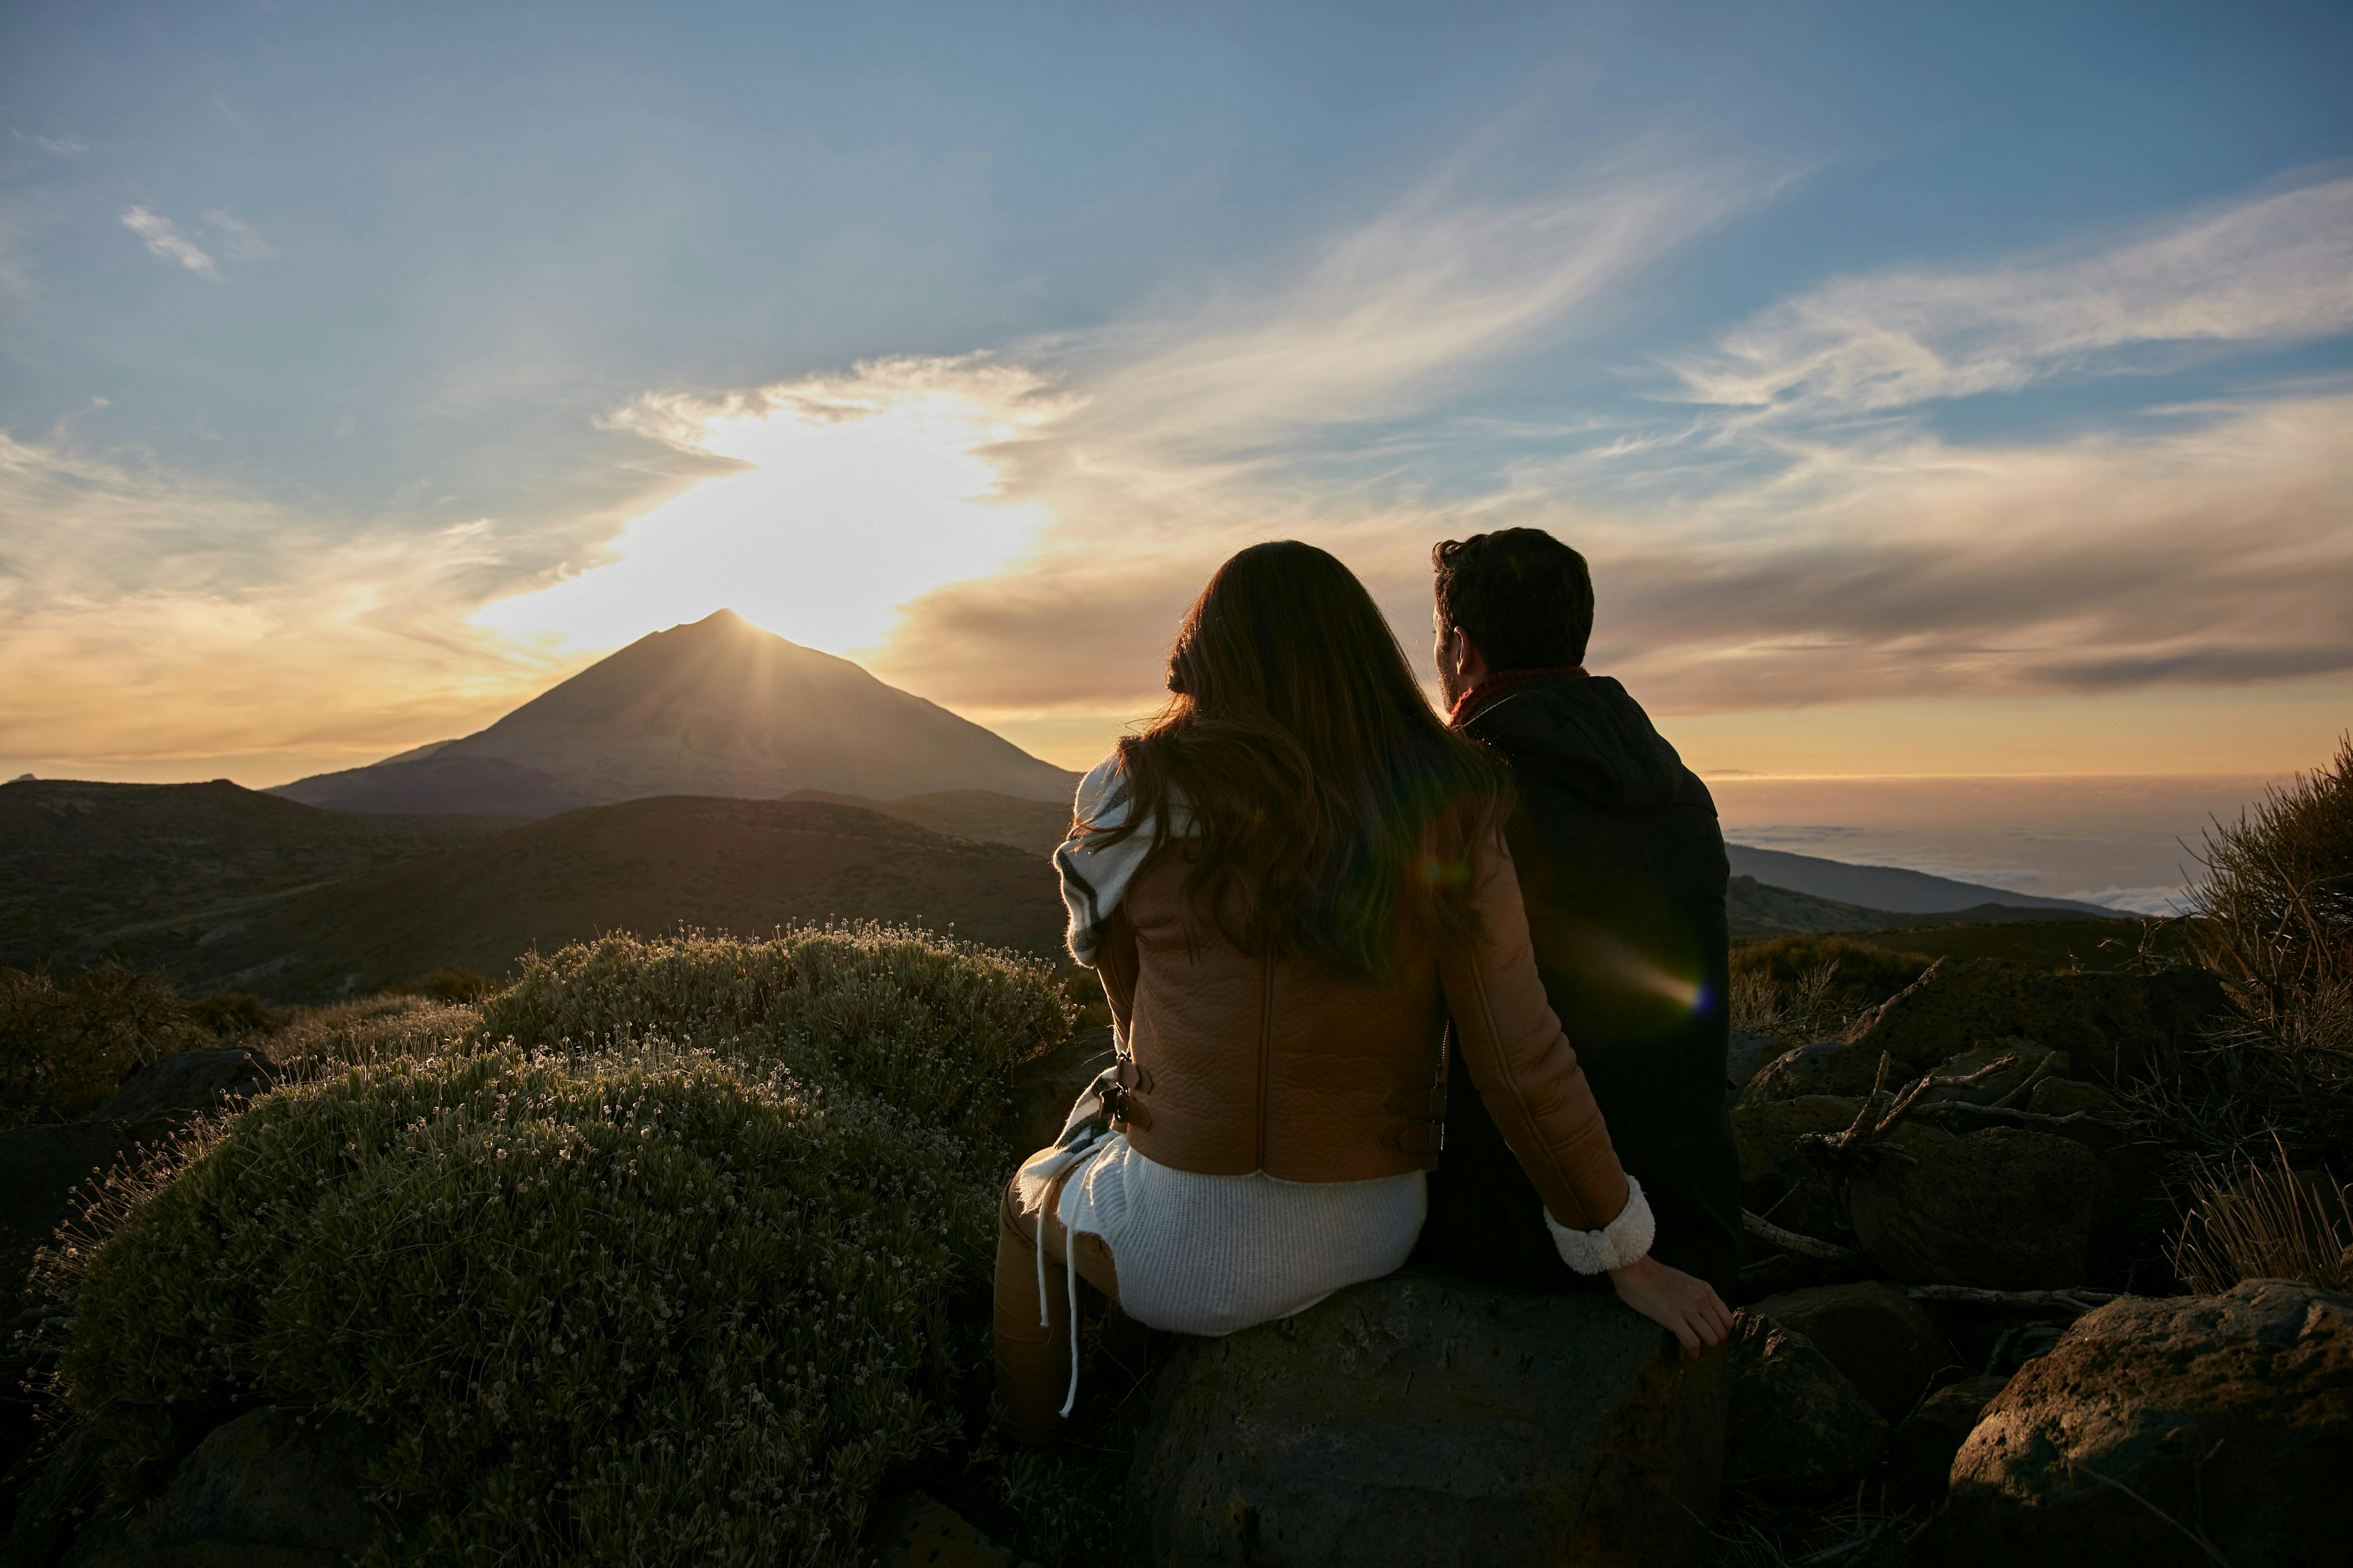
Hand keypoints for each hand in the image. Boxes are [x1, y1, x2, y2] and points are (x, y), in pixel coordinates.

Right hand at [1608, 1254, 1733, 1357]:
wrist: (1635, 1270)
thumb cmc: (1655, 1275)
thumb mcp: (1686, 1281)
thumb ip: (1698, 1295)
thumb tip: (1703, 1314)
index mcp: (1706, 1290)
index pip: (1728, 1320)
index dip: (1722, 1334)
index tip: (1710, 1337)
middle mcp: (1701, 1300)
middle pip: (1721, 1333)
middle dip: (1713, 1345)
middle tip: (1701, 1347)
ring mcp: (1688, 1309)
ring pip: (1711, 1340)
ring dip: (1704, 1351)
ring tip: (1694, 1351)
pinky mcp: (1673, 1318)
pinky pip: (1693, 1343)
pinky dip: (1692, 1353)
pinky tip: (1687, 1354)